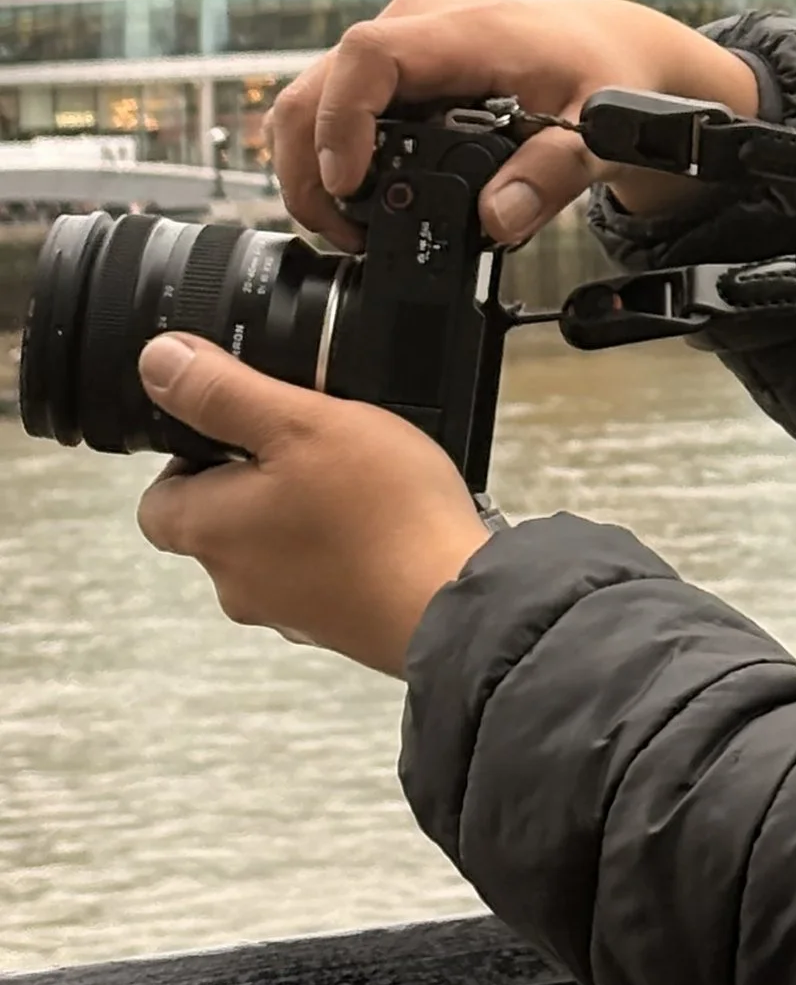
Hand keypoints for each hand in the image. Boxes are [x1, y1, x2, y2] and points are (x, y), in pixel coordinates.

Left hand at [133, 336, 491, 676]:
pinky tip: (382, 518)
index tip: (239, 427)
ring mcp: (285, 608)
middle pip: (218, 519)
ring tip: (357, 475)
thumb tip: (158, 362)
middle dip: (255, 478)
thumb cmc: (379, 513)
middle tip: (311, 440)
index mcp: (210, 529)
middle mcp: (234, 579)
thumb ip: (224, 392)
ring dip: (300, 510)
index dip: (189, 455)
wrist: (448, 599)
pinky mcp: (331, 622)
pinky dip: (338, 543)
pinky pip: (317, 570)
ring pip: (271, 544)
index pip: (158, 497)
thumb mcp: (301, 422)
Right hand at [269, 0, 759, 250]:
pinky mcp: (396, 64)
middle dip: (309, 167)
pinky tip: (361, 201)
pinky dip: (331, 155)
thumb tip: (498, 218)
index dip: (341, 123)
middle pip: (319, 84)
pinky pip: (336, 103)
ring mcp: (400, 41)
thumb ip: (553, 172)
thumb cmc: (605, 71)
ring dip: (313, 167)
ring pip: (314, 96)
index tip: (350, 187)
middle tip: (345, 235)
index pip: (368, 58)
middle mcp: (416, 25)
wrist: (613, 42)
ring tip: (353, 230)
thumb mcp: (600, 125)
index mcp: (462, 31)